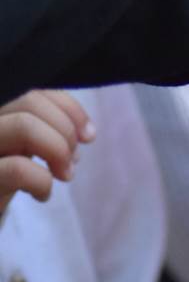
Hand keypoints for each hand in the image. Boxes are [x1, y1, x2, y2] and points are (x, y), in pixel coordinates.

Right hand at [0, 91, 93, 214]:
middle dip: (66, 130)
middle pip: (30, 100)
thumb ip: (46, 124)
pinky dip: (41, 182)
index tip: (88, 135)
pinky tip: (41, 194)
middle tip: (73, 161)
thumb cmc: (2, 176)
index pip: (33, 87)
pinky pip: (17, 169)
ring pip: (25, 126)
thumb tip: (87, 132)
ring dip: (58, 151)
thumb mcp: (24, 142)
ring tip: (64, 175)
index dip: (69, 107)